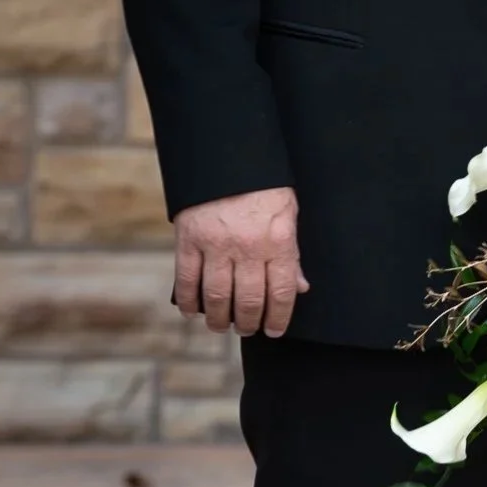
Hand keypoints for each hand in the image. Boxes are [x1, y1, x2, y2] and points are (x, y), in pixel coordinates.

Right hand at [173, 186, 308, 336]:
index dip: (279, 317)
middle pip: (249, 300)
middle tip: (248, 330)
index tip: (274, 330)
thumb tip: (299, 286)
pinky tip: (194, 311)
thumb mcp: (288, 213)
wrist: (227, 156)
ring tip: (222, 326)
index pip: (282, 291)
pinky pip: (188, 281)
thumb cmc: (263, 185)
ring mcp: (216, 246)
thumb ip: (292, 252)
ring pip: (217, 297)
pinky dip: (189, 302)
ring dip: (219, 319)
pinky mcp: (189, 241)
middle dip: (249, 323)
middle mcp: (248, 248)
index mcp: (277, 240)